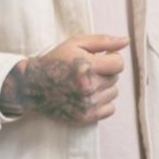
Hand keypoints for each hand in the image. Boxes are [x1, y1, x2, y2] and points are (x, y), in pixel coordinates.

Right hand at [1, 34, 128, 122]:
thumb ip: (103, 41)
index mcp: (87, 66)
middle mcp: (89, 87)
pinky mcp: (86, 117)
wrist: (32, 85)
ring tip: (86, 83)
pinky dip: (102, 102)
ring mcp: (88, 104)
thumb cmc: (56, 60)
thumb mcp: (76, 43)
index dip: (110, 59)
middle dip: (105, 72)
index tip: (99, 59)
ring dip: (104, 87)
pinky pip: (110, 109)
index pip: (119, 63)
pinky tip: (88, 96)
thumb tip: (126, 41)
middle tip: (87, 71)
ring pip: (113, 92)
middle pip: (115, 78)